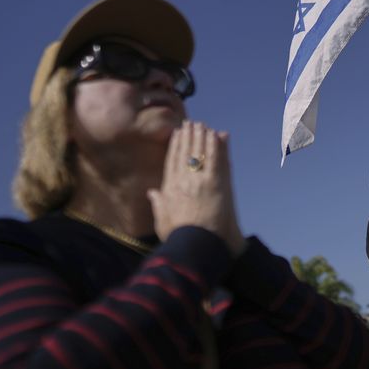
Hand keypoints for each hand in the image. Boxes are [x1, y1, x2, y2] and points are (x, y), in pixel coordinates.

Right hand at [148, 121, 245, 253]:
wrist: (195, 245)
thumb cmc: (178, 237)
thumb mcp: (162, 220)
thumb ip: (157, 203)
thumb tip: (151, 192)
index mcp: (169, 188)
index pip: (172, 161)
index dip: (176, 145)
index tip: (177, 133)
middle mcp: (183, 181)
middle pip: (186, 152)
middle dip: (188, 136)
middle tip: (191, 123)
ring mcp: (199, 181)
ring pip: (200, 152)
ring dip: (202, 137)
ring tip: (203, 125)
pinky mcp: (215, 184)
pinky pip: (216, 159)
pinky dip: (216, 145)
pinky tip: (217, 135)